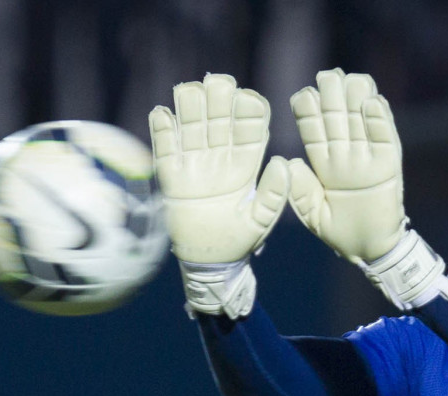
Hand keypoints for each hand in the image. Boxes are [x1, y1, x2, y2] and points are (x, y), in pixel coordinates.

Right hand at [149, 73, 288, 315]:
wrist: (208, 260)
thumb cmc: (239, 241)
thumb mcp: (261, 220)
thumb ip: (274, 195)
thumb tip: (285, 162)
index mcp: (246, 166)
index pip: (249, 131)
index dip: (249, 113)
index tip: (249, 99)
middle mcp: (220, 158)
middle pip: (219, 120)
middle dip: (218, 100)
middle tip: (219, 82)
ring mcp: (194, 164)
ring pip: (192, 127)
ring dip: (190, 107)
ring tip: (191, 91)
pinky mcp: (171, 175)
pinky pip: (165, 148)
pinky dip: (162, 130)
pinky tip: (162, 113)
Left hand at [288, 69, 447, 309]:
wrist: (371, 250)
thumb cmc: (340, 234)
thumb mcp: (313, 215)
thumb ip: (301, 191)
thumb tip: (291, 161)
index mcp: (323, 164)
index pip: (314, 130)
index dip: (309, 111)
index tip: (305, 94)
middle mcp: (345, 156)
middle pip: (337, 119)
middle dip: (333, 97)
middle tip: (329, 76)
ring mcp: (368, 158)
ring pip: (361, 122)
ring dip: (356, 100)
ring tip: (352, 79)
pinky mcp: (389, 165)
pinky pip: (385, 138)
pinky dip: (380, 120)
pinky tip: (373, 102)